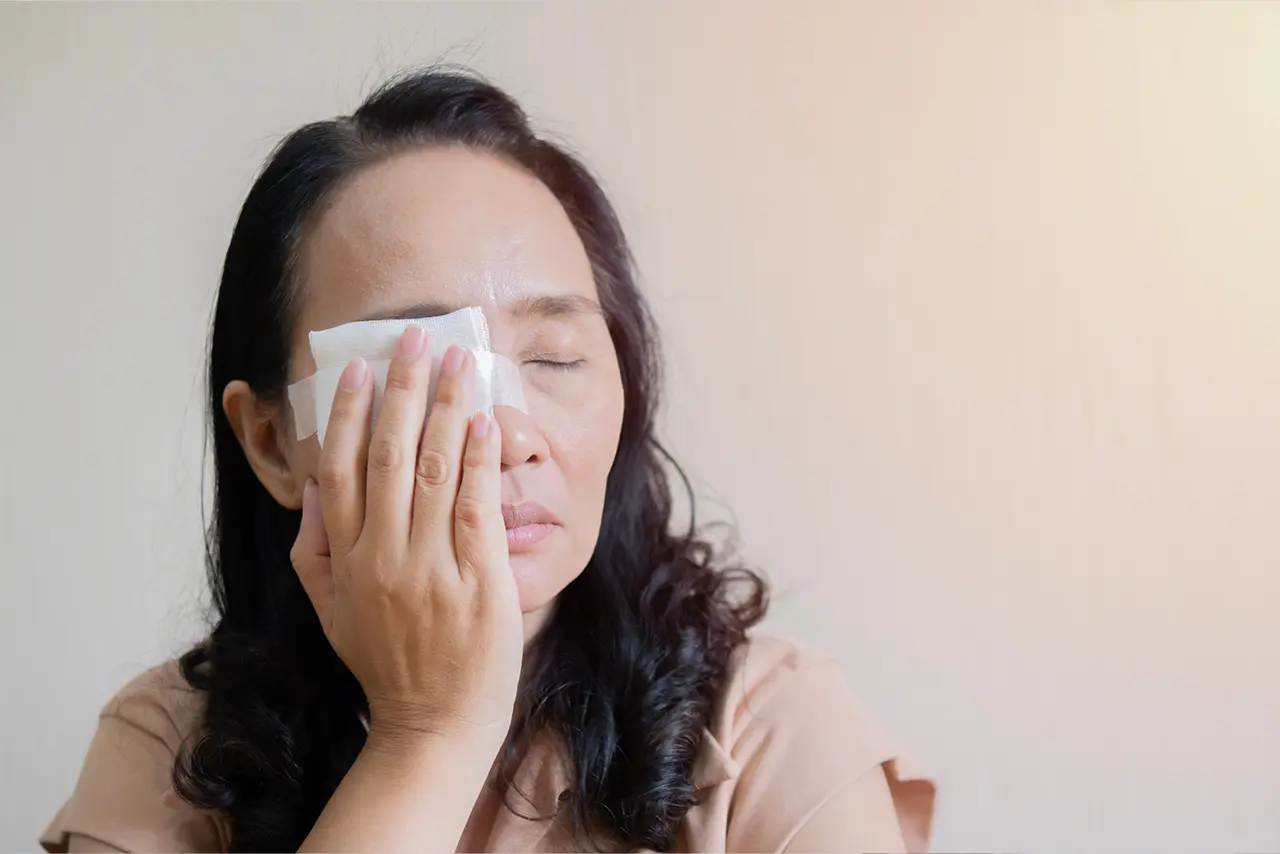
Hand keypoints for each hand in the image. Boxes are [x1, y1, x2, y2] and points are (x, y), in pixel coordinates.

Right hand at [290, 326, 522, 746]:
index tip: (357, 368)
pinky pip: (475, 504)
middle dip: (402, 389)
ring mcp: (432, 566)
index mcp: (346, 558)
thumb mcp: (331, 611)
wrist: (434, 725)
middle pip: (387, 454)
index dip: (347, 413)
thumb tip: (315, 488)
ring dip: (445, 407)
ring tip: (457, 359)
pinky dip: (477, 458)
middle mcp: (384, 555)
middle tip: (415, 338)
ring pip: (432, 468)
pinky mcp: (479, 578)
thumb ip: (315, 550)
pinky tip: (482, 419)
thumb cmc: (386, 664)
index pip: (341, 468)